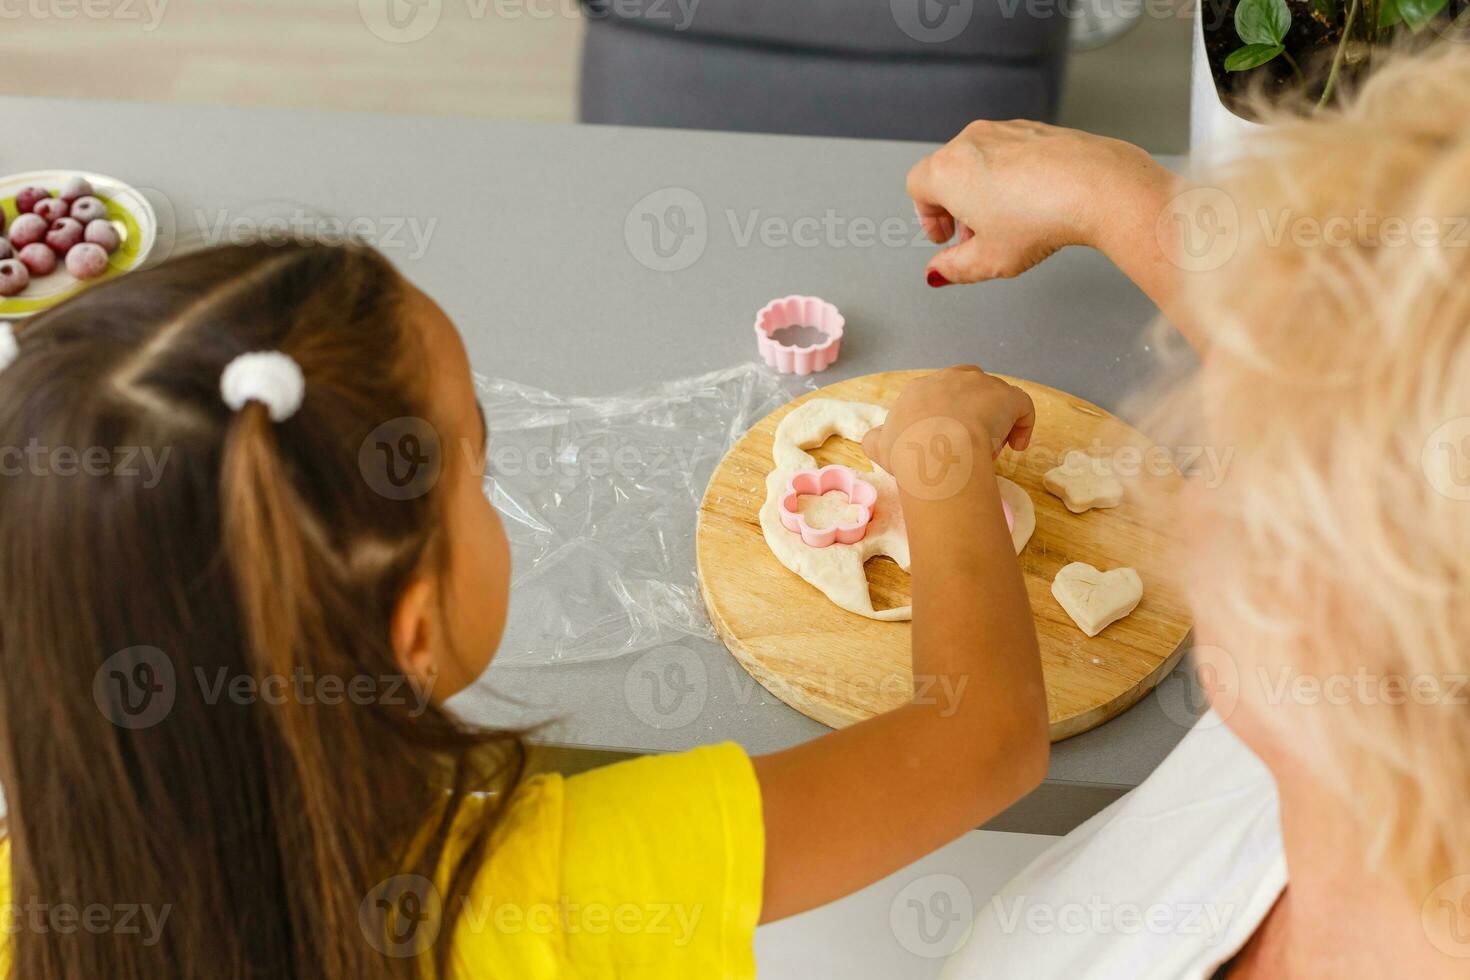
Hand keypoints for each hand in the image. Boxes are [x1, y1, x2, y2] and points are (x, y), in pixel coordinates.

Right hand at [862, 366, 1034, 498]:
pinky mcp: (1006, 397)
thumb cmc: (907, 450)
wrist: (935, 448)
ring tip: (989, 449)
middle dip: (970, 411)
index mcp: (920, 390)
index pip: (937, 397)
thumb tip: (874, 439)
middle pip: (967, 388)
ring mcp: (980, 384)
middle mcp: (950, 379)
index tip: (945, 442)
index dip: (944, 419)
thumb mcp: (880, 446)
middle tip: (967, 442)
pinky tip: (1018, 446)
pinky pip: (1021, 405)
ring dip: (994, 421)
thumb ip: (877, 440)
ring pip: (994, 398)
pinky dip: (1022, 424)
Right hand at [906, 120, 1171, 284]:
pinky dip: (1013, 176)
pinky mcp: (1037, 129)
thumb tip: (939, 272)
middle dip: (957, 208)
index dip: (927, 217)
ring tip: (1009, 224)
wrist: (1099, 187)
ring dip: (985, 192)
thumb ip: (953, 268)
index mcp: (948, 170)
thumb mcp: (988, 260)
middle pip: (949, 172)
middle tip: (976, 238)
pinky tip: (1035, 204)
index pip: (917, 187)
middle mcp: (972, 141)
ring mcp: (1006, 130)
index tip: (944, 237)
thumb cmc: (1042, 219)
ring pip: (981, 160)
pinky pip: (1012, 153)